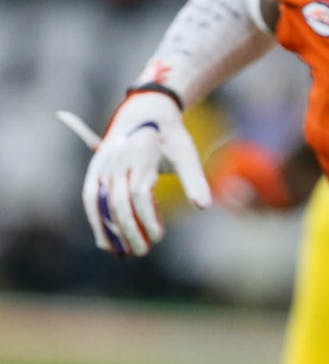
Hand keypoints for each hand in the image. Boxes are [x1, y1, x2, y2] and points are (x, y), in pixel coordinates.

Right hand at [81, 92, 211, 256]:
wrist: (146, 111)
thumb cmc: (170, 136)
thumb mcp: (186, 153)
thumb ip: (194, 179)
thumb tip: (204, 206)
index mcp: (142, 155)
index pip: (140, 193)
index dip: (148, 218)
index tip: (159, 237)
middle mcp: (118, 161)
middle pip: (118, 202)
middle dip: (129, 230)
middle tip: (142, 252)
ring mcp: (103, 165)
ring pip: (100, 202)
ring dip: (109, 229)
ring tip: (121, 252)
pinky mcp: (95, 169)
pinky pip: (90, 198)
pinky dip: (95, 219)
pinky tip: (105, 241)